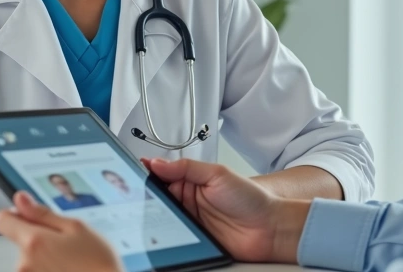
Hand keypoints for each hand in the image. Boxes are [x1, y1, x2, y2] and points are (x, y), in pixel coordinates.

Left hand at [0, 191, 120, 271]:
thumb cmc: (97, 263)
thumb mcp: (76, 228)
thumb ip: (43, 213)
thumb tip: (21, 200)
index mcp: (34, 241)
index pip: (2, 219)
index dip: (16, 213)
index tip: (31, 216)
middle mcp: (24, 263)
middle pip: (20, 239)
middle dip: (39, 237)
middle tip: (67, 244)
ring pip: (30, 257)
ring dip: (45, 255)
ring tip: (71, 261)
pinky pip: (36, 270)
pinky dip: (48, 268)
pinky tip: (68, 270)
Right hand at [146, 158, 309, 262]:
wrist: (270, 228)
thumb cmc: (251, 198)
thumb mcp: (218, 174)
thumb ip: (187, 168)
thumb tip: (157, 162)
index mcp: (192, 181)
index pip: (162, 176)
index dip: (147, 175)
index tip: (131, 172)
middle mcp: (188, 201)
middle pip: (157, 198)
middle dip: (145, 197)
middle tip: (133, 195)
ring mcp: (189, 221)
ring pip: (161, 219)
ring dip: (153, 217)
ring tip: (144, 214)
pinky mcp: (191, 240)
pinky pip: (172, 237)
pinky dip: (165, 235)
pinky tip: (160, 232)